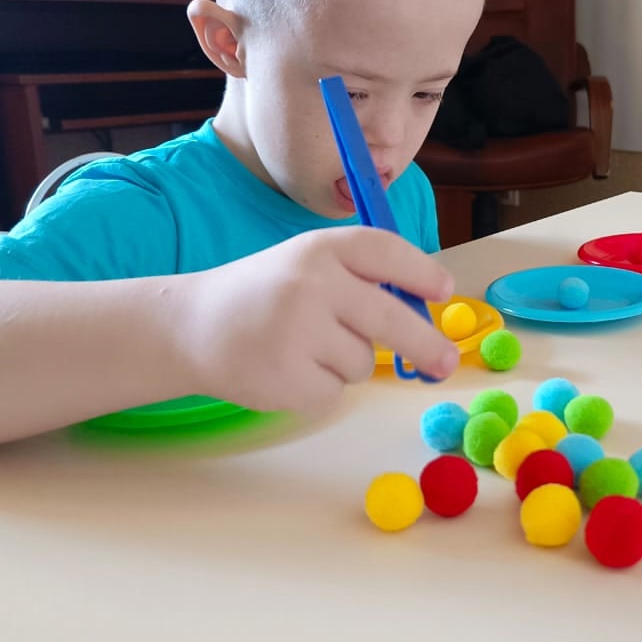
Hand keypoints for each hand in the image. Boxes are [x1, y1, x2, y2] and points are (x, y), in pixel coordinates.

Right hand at [177, 226, 458, 417]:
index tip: (443, 290)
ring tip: (304, 347)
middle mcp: (311, 284)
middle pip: (391, 318)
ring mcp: (298, 332)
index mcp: (320, 249)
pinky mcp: (287, 377)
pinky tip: (288, 369)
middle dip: (426, 345)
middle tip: (448, 363)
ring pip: (362, 361)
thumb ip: (361, 279)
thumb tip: (426, 312)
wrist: (193, 326)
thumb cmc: (266, 295)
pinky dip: (320, 388)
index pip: (385, 251)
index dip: (421, 271)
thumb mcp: (308, 265)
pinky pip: (335, 392)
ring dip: (346, 363)